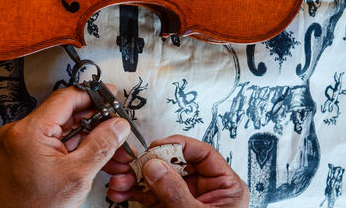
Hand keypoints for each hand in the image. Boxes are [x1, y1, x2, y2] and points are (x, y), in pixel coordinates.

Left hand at [0, 86, 130, 207]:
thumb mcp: (77, 175)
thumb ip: (101, 145)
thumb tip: (117, 125)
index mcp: (29, 131)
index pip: (65, 98)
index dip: (92, 95)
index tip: (110, 96)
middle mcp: (20, 133)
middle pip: (66, 114)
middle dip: (96, 122)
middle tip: (116, 129)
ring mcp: (21, 144)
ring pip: (63, 131)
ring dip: (89, 138)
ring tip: (111, 150)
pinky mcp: (25, 155)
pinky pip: (55, 144)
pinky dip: (75, 149)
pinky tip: (94, 157)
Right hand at [105, 135, 248, 207]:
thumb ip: (176, 191)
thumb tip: (157, 166)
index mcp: (225, 187)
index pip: (202, 154)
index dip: (178, 146)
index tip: (156, 147)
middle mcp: (205, 190)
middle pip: (175, 164)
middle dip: (149, 164)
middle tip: (132, 165)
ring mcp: (185, 199)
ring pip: (158, 179)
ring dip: (136, 179)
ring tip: (121, 182)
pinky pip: (151, 195)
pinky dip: (135, 193)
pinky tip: (122, 192)